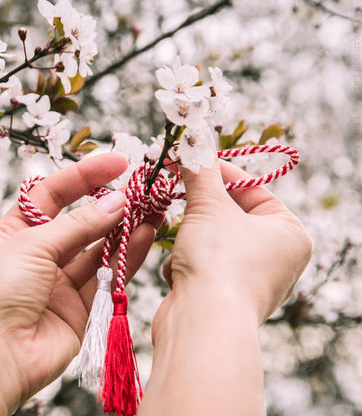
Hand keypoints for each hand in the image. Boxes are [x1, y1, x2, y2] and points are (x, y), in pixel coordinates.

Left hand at [0, 152, 157, 410]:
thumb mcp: (32, 244)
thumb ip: (78, 225)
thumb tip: (115, 201)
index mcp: (13, 232)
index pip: (51, 194)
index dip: (83, 176)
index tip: (117, 163)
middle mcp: (37, 255)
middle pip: (79, 221)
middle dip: (109, 203)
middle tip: (142, 187)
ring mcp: (58, 283)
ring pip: (98, 248)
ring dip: (125, 228)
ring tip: (154, 207)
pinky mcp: (79, 309)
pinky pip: (107, 276)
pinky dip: (126, 256)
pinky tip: (145, 235)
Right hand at [155, 159, 313, 334]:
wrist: (202, 324)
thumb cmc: (219, 261)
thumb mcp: (208, 205)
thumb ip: (200, 170)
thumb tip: (192, 136)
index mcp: (290, 233)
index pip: (254, 189)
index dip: (219, 173)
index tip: (190, 161)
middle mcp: (278, 259)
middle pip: (230, 216)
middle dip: (199, 209)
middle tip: (175, 190)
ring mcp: (251, 282)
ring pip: (211, 241)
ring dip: (189, 238)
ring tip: (182, 243)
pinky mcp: (223, 299)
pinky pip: (202, 267)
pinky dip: (186, 265)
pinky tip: (181, 275)